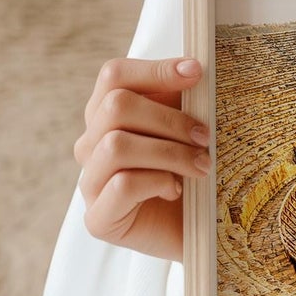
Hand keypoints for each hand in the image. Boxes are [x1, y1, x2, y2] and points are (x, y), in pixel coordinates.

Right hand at [73, 54, 210, 260]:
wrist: (201, 229)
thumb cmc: (193, 172)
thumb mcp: (189, 126)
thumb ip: (184, 97)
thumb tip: (194, 66)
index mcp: (107, 115)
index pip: (113, 75)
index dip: (155, 69)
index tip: (197, 74)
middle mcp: (91, 145)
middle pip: (115, 106)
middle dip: (169, 118)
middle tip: (205, 136)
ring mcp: (90, 182)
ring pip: (116, 145)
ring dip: (169, 152)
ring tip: (202, 166)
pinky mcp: (98, 218)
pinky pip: (121, 185)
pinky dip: (157, 181)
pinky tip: (176, 190)